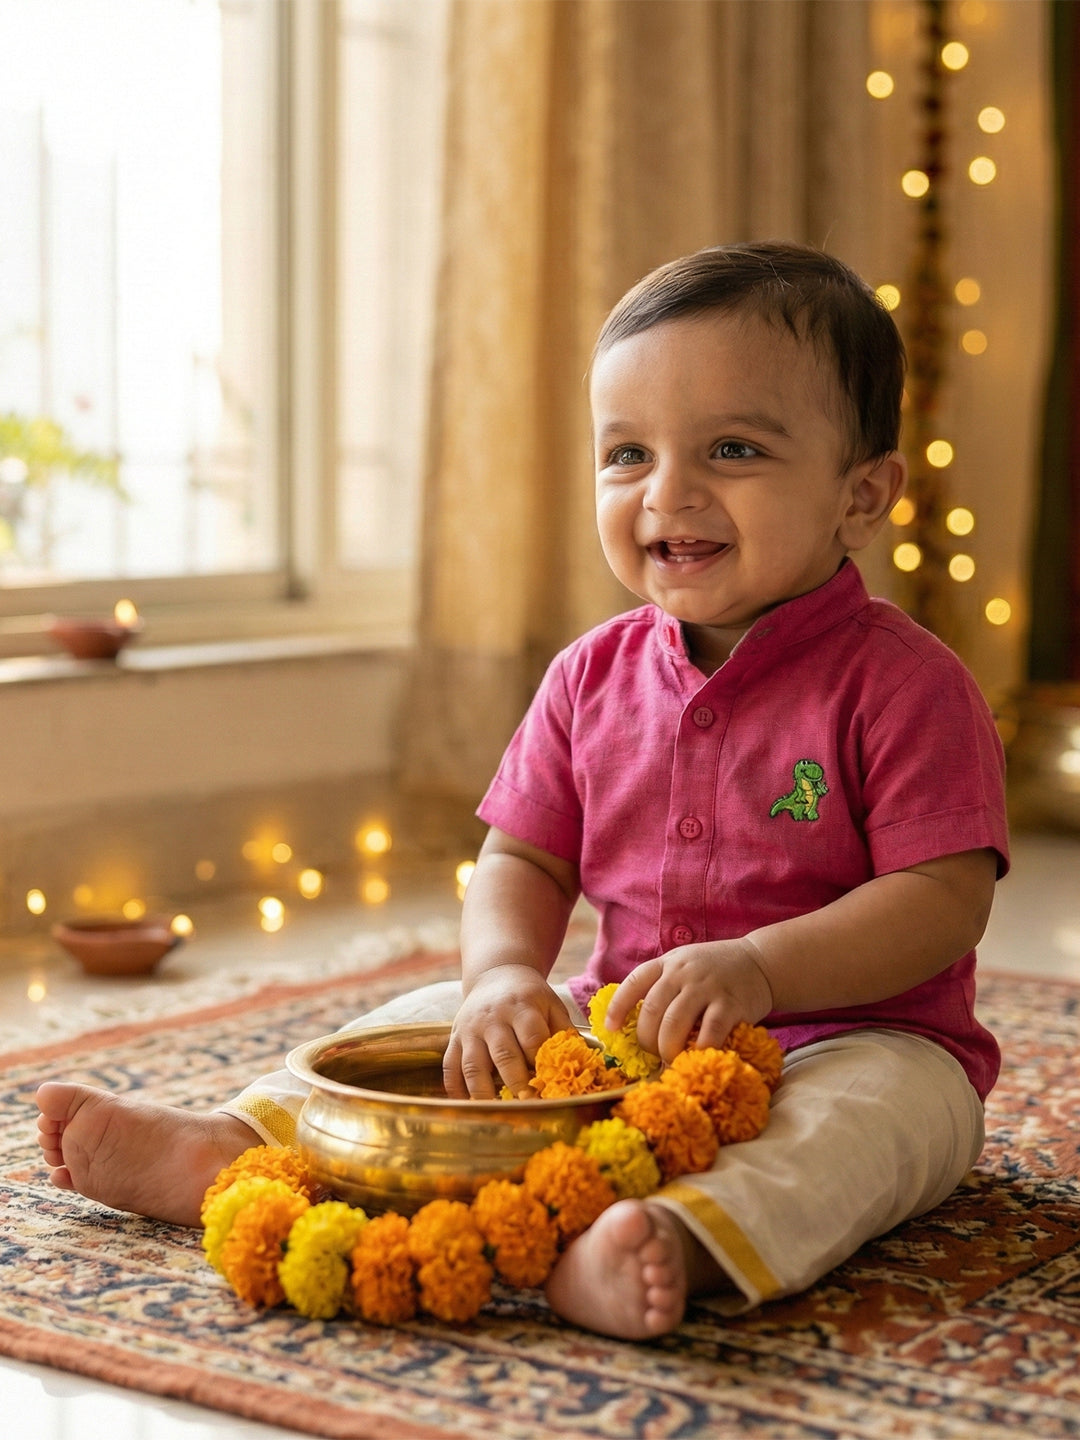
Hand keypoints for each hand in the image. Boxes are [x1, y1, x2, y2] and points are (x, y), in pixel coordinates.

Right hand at [443, 965, 571, 1098]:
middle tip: (529, 1106)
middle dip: (517, 1083)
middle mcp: (492, 1019)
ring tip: (498, 1113)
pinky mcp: (454, 1039)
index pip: (532, 1038)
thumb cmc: (529, 997)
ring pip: (473, 1066)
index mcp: (521, 1008)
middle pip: (503, 1055)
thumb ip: (564, 1032)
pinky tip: (468, 1106)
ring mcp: (470, 1030)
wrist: (496, 975)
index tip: (550, 1085)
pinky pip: (450, 1067)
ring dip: (484, 1093)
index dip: (541, 1063)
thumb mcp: (551, 1005)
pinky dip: (456, 1090)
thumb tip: (582, 1064)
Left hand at [603, 938, 773, 1062]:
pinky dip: (700, 1049)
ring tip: (671, 1060)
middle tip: (652, 1054)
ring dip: (668, 1048)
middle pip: (652, 1010)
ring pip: (675, 1023)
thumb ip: (662, 986)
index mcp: (667, 963)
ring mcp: (707, 987)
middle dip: (647, 1039)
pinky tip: (698, 1057)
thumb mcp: (684, 966)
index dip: (618, 1007)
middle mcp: (683, 972)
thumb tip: (634, 1023)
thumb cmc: (715, 971)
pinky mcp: (731, 1004)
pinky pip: (710, 1032)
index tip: (611, 1030)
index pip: (634, 982)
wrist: (760, 962)